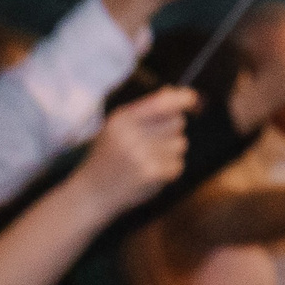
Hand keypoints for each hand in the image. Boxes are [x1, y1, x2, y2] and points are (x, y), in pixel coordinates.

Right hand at [76, 87, 194, 210]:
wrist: (92, 193)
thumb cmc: (109, 156)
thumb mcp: (117, 127)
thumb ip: (145, 109)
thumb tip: (174, 92)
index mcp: (122, 119)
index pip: (161, 103)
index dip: (182, 98)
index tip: (192, 98)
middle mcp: (132, 135)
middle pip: (177, 121)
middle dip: (172, 128)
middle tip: (153, 140)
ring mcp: (143, 155)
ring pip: (181, 143)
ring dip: (171, 150)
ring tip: (147, 158)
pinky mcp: (153, 173)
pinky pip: (178, 164)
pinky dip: (169, 169)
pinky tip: (149, 172)